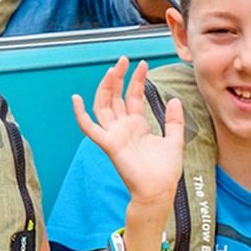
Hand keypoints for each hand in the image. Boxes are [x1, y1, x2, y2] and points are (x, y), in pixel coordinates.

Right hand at [73, 58, 184, 215]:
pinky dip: (80, 114)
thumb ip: (173, 120)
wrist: (159, 190)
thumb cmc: (165, 170)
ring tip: (112, 70)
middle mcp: (122, 127)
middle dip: (119, 77)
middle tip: (123, 60)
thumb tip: (174, 99)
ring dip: (106, 88)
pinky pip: (89, 128)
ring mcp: (113, 134)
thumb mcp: (174, 140)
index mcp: (136, 125)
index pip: (132, 96)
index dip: (136, 80)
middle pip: (116, 97)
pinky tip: (76, 99)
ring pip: (103, 105)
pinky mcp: (108, 144)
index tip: (142, 64)